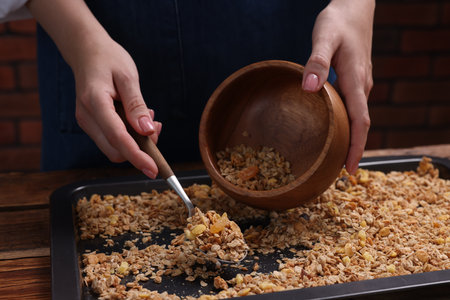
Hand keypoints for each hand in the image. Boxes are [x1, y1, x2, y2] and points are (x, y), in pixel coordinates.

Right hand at [27, 0, 161, 177]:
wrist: (86, 51)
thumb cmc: (108, 59)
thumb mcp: (128, 77)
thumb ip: (136, 105)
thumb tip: (147, 131)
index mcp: (95, 102)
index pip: (118, 138)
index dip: (137, 157)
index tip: (154, 169)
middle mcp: (87, 117)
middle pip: (115, 150)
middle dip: (140, 149)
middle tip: (157, 127)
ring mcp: (87, 122)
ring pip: (114, 148)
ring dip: (136, 142)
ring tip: (148, 118)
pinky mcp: (91, 124)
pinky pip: (112, 140)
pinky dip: (129, 136)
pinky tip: (137, 119)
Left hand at [302, 0, 374, 173]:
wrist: (354, 6)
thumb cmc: (338, 20)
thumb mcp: (324, 37)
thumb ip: (317, 61)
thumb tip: (308, 89)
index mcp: (356, 79)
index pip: (361, 120)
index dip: (357, 147)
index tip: (351, 170)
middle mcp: (362, 85)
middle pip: (361, 124)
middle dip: (354, 149)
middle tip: (340, 172)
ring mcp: (361, 82)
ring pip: (358, 116)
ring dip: (351, 137)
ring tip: (336, 156)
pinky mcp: (356, 78)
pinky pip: (354, 106)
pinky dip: (347, 122)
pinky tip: (335, 127)